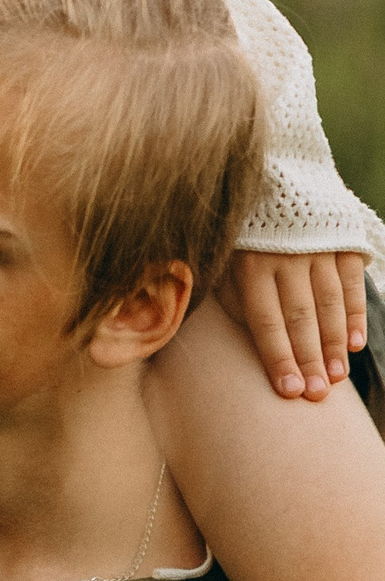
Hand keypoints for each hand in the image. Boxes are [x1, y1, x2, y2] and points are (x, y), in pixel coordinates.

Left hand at [219, 250, 368, 399]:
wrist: (276, 186)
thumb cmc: (243, 239)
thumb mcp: (225, 264)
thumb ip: (234, 300)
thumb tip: (252, 342)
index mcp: (251, 267)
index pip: (266, 323)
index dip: (278, 359)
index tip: (289, 391)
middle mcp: (286, 258)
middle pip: (300, 319)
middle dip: (309, 360)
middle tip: (317, 395)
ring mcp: (318, 249)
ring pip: (329, 304)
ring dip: (334, 344)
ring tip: (336, 376)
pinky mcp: (344, 243)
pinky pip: (352, 284)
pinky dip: (355, 315)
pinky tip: (355, 344)